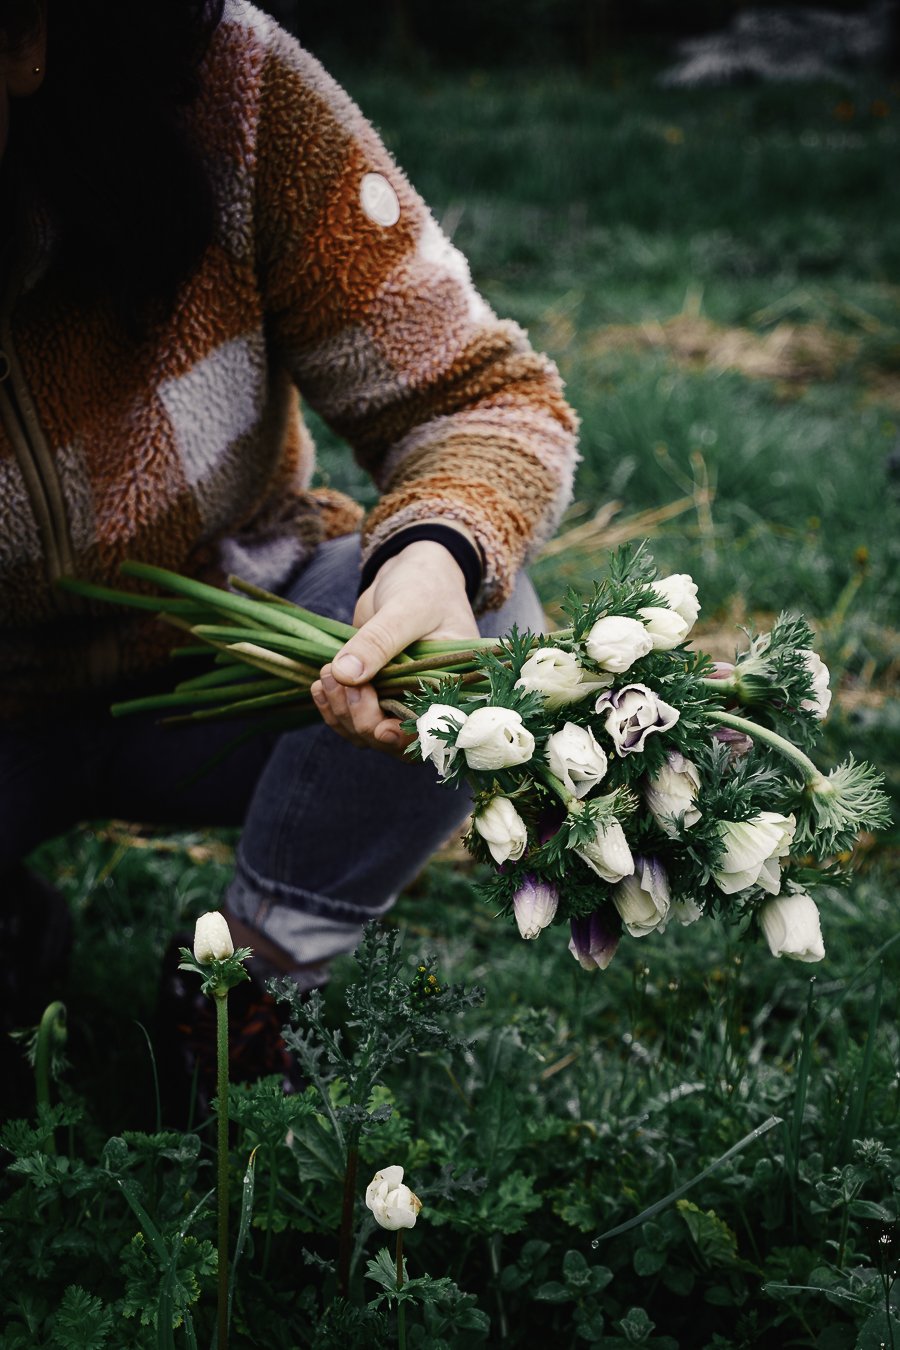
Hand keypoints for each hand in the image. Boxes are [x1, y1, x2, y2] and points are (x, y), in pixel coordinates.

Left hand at [310, 538, 478, 753]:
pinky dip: (333, 707)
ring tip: (325, 674)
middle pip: (395, 740)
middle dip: (362, 719)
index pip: (433, 730)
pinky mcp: (375, 692)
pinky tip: (319, 686)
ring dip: (342, 713)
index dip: (407, 738)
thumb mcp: (406, 607)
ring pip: (368, 733)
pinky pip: (352, 717)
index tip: (380, 729)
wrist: (409, 571)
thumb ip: (379, 641)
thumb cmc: (423, 584)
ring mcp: (399, 699)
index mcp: (454, 687)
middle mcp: (429, 700)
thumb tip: (345, 675)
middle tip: (337, 679)